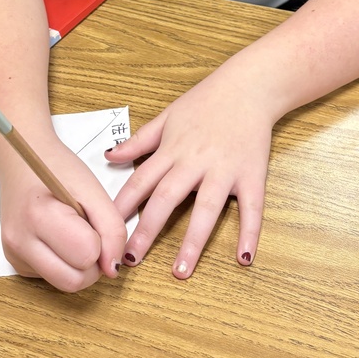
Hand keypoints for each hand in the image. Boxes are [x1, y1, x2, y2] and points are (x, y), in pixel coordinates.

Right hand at [0, 135, 127, 291]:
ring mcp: (14, 255)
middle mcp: (19, 241)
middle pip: (73, 281)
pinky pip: (51, 278)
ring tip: (74, 233)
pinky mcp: (15, 263)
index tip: (93, 221)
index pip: (86, 255)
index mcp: (38, 216)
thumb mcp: (93, 190)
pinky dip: (63, 263)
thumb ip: (112, 229)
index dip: (100, 241)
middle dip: (92, 262)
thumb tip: (113, 270)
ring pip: (63, 284)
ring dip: (78, 265)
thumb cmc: (57, 168)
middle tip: (89, 232)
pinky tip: (58, 237)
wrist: (23, 160)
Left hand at [107, 57, 276, 278]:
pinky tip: (244, 258)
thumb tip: (109, 156)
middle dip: (147, 231)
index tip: (107, 232)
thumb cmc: (206, 100)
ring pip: (206, 209)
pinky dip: (249, 234)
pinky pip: (252, 209)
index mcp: (172, 149)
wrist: (249, 86)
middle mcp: (196, 162)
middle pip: (166, 200)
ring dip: (192, 242)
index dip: (122, 208)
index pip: (140, 183)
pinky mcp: (252, 175)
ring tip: (180, 271)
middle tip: (131, 259)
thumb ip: (139, 140)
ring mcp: (225, 170)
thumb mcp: (167, 116)